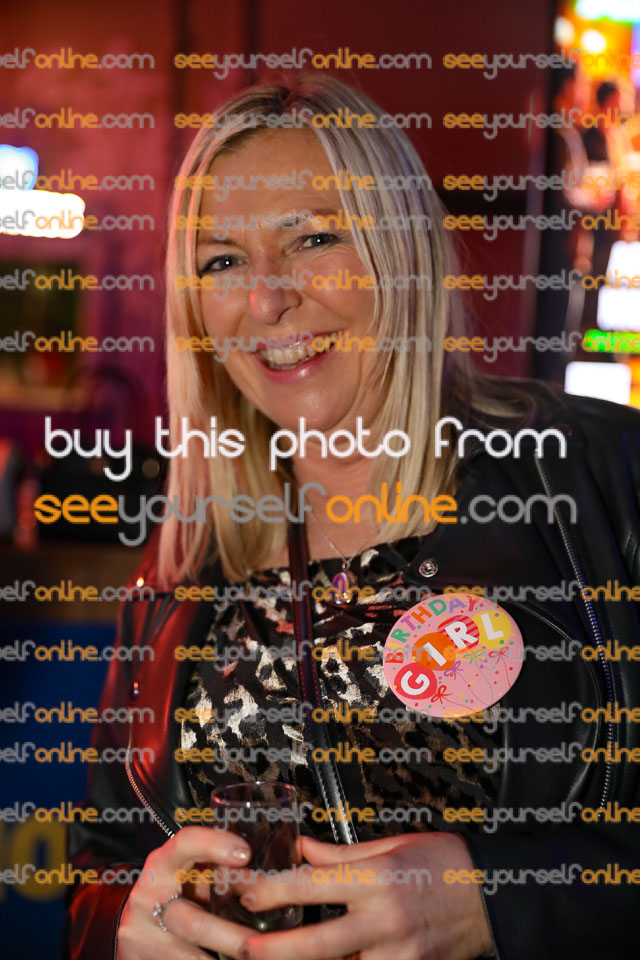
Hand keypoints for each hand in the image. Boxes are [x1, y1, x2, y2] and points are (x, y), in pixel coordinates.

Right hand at [116, 826, 255, 959]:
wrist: (135, 926)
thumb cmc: (173, 889)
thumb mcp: (189, 872)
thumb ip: (217, 872)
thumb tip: (266, 880)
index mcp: (162, 864)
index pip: (184, 844)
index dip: (214, 845)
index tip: (246, 854)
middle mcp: (149, 897)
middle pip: (194, 923)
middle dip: (231, 937)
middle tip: (261, 944)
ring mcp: (145, 934)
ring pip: (191, 955)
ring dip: (225, 955)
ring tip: (253, 957)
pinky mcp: (148, 959)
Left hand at [236, 832, 494, 959]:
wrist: (493, 895)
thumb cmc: (442, 861)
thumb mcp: (390, 845)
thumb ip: (340, 853)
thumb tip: (299, 848)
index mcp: (377, 879)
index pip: (313, 885)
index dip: (273, 889)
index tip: (245, 890)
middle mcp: (384, 921)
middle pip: (316, 945)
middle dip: (272, 950)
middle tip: (240, 948)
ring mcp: (398, 955)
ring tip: (273, 959)